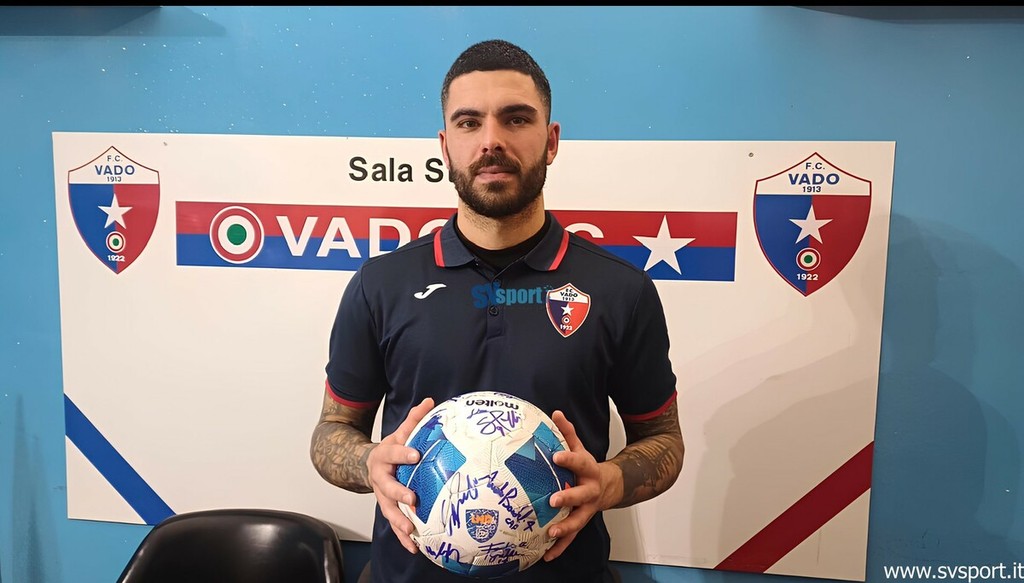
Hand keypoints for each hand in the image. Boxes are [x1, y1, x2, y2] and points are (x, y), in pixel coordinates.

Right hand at [366, 397, 434, 553]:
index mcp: (384, 455)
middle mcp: (380, 478)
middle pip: (387, 487)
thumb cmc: (391, 449)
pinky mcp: (387, 509)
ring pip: (388, 510)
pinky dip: (402, 536)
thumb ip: (415, 419)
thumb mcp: (400, 432)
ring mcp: (382, 495)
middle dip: (399, 493)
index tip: (416, 455)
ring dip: (399, 521)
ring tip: (411, 530)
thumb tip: (429, 401)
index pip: (393, 453)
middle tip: (413, 499)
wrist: (366, 465)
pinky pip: (394, 525)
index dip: (403, 453)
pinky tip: (414, 547)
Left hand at [544, 410, 619, 561]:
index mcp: (589, 471)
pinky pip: (571, 537)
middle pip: (580, 495)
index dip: (569, 459)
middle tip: (553, 500)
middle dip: (568, 498)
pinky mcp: (581, 522)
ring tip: (551, 531)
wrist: (611, 487)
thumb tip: (556, 413)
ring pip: (578, 520)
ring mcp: (587, 509)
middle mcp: (590, 492)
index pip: (579, 462)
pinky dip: (560, 547)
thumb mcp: (580, 448)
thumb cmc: (588, 467)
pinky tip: (547, 554)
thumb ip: (567, 433)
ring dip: (565, 527)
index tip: (556, 456)